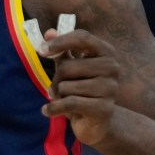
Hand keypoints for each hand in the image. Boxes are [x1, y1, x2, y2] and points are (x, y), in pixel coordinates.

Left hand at [38, 28, 120, 146]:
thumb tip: (49, 32)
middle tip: (59, 87)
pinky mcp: (104, 108)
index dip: (60, 41)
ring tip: (65, 99)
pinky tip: (46, 111)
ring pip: (66, 86)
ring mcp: (110, 88)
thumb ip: (61, 50)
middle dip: (57, 78)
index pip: (82, 37)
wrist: (97, 122)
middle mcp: (112, 67)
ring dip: (59, 95)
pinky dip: (53, 108)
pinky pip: (69, 103)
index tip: (41, 50)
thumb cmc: (82, 89)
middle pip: (68, 66)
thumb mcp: (71, 67)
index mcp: (106, 52)